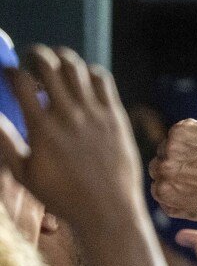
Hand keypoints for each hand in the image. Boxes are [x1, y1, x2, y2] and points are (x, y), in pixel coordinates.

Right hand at [0, 46, 143, 229]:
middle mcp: (69, 115)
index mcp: (42, 128)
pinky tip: (82, 81)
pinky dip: (89, 72)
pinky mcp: (116, 117)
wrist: (109, 211)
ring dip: (61, 58)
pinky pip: (102, 80)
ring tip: (55, 66)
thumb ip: (4, 143)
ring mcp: (95, 114)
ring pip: (76, 66)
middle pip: (48, 64)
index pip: (20, 81)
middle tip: (30, 61)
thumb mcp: (25, 174)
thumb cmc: (63, 197)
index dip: (9, 71)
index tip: (8, 76)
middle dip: (34, 55)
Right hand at [149, 118, 196, 219]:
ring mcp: (171, 148)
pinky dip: (188, 136)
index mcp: (165, 190)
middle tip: (192, 169)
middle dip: (172, 168)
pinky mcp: (181, 130)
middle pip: (157, 166)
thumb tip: (165, 210)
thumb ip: (179, 209)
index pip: (156, 187)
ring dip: (178, 151)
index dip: (169, 186)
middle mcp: (165, 168)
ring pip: (166, 148)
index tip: (183, 183)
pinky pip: (177, 132)